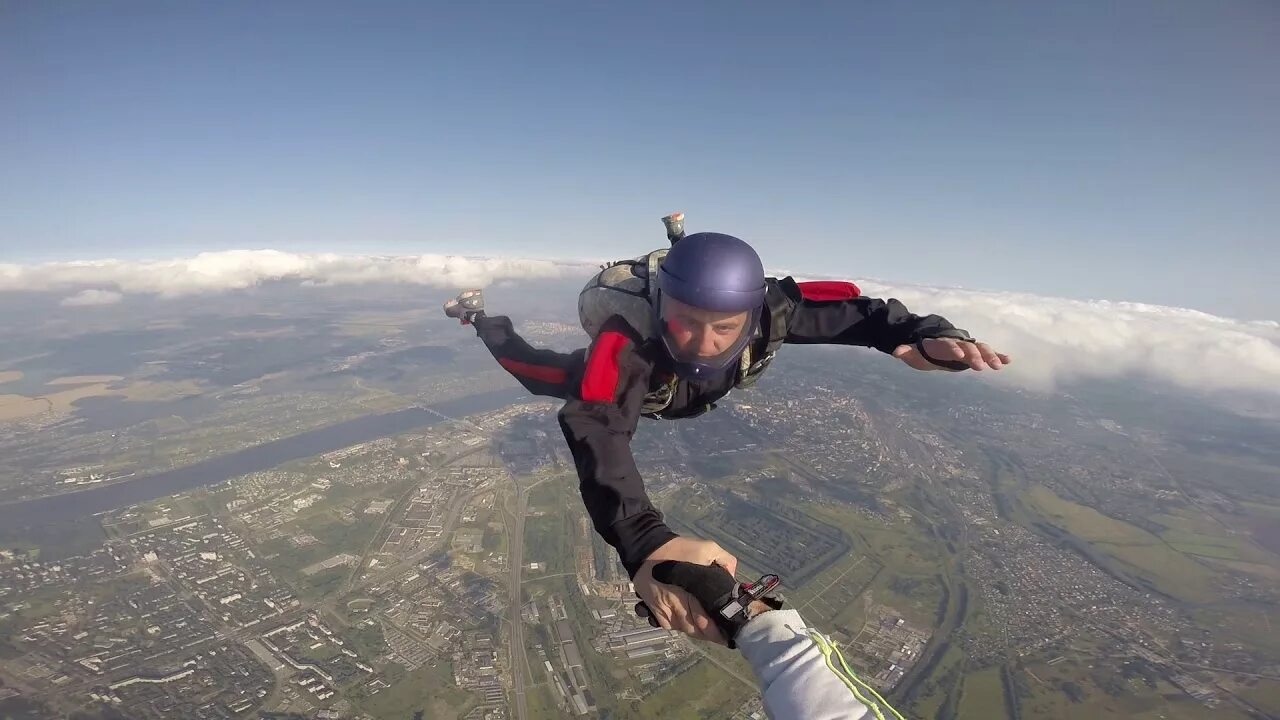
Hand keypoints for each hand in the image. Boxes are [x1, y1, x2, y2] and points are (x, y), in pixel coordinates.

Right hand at [632, 537, 737, 644]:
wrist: (645, 549)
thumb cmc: (677, 550)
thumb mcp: (707, 547)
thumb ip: (725, 560)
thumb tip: (732, 578)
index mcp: (691, 593)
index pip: (706, 621)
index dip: (719, 631)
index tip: (730, 632)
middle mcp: (677, 606)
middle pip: (697, 630)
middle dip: (711, 634)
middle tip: (723, 633)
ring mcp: (665, 612)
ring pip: (685, 630)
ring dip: (698, 632)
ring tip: (710, 630)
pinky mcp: (656, 612)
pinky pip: (672, 627)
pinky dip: (683, 627)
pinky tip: (691, 623)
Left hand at [893, 338, 1010, 371]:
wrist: (935, 342)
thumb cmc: (924, 351)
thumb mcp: (913, 353)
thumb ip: (907, 352)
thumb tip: (896, 351)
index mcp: (942, 344)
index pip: (948, 345)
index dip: (953, 349)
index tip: (959, 356)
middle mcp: (957, 344)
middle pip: (967, 347)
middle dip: (974, 355)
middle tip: (980, 367)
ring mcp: (968, 347)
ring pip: (981, 348)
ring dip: (989, 356)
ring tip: (998, 366)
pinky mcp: (975, 353)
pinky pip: (988, 352)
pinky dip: (998, 355)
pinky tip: (1009, 360)